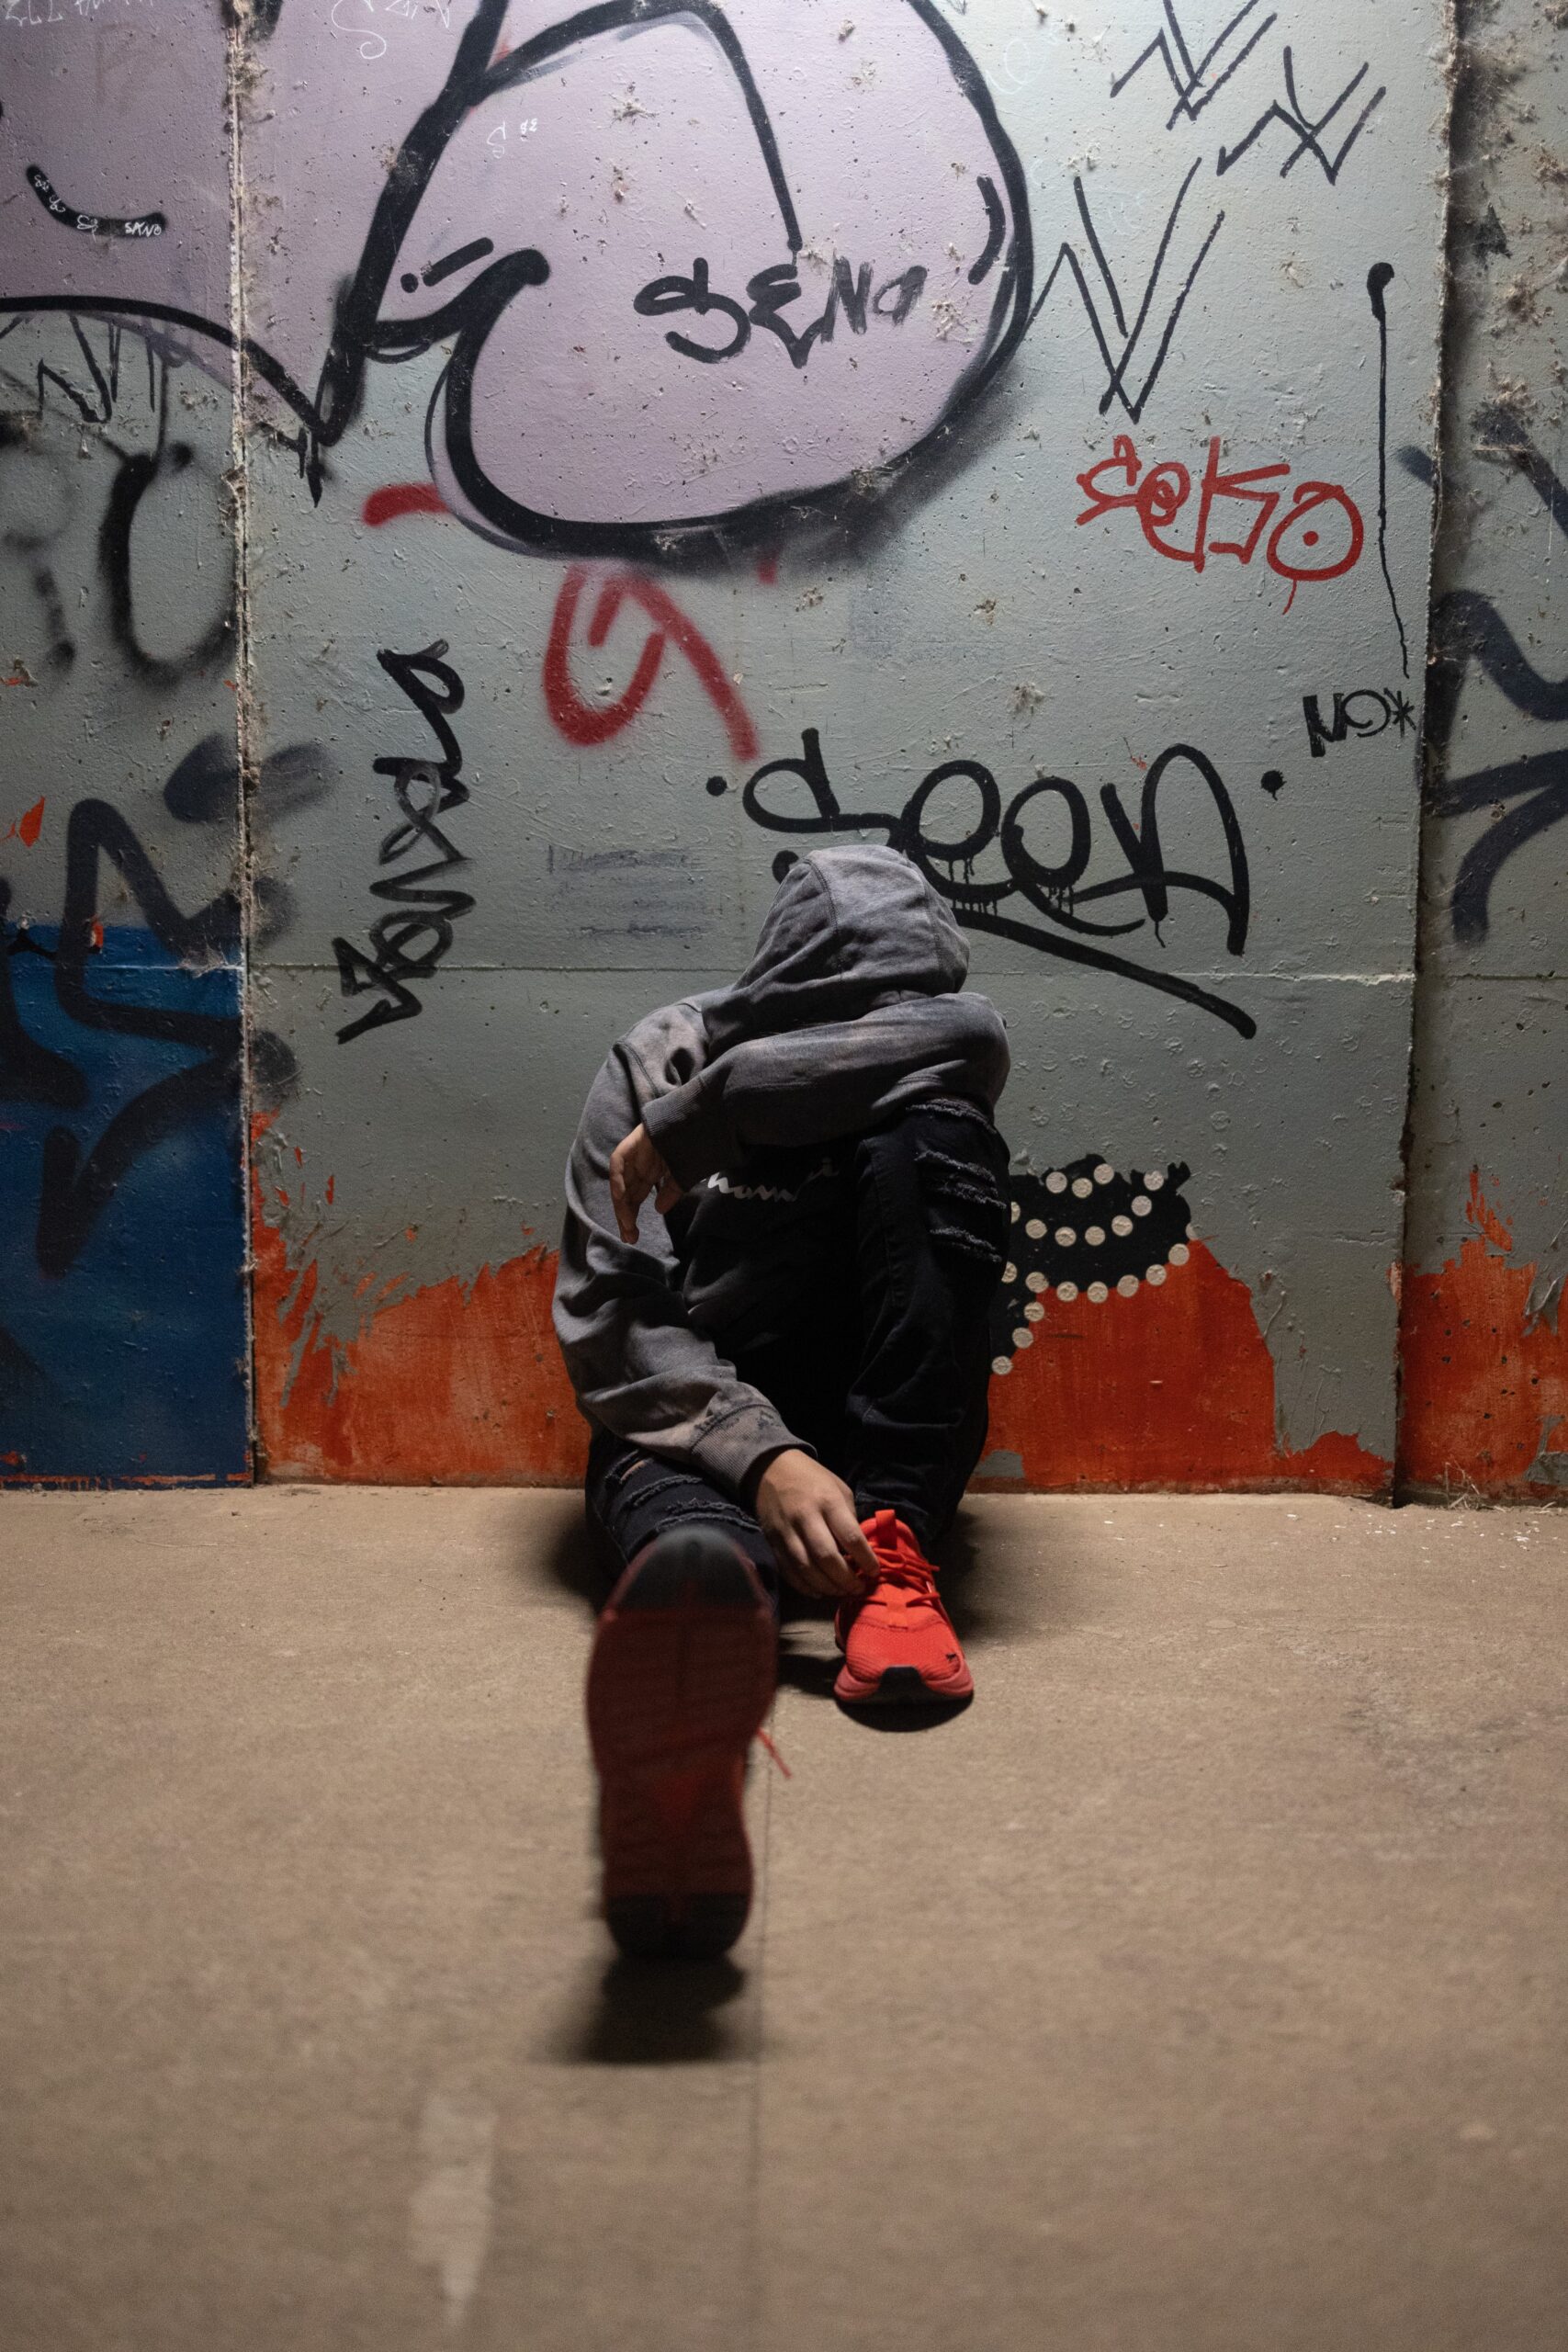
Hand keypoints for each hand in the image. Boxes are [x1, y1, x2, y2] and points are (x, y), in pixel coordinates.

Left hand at [609, 1123, 684, 1242]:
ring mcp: (635, 1154)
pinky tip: (620, 1196)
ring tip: (626, 1223)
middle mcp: (639, 1165)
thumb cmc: (694, 1146)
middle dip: (625, 1216)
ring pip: (620, 1182)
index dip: (632, 1217)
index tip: (633, 1237)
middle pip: (626, 1194)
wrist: (700, 1120)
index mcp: (650, 1173)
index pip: (635, 1198)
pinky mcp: (633, 1143)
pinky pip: (619, 1163)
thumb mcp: (682, 1175)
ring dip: (621, 1203)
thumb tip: (659, 1210)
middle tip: (628, 1237)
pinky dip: (618, 1179)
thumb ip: (670, 1191)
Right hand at [752, 1450, 877, 1599]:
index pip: (850, 1536)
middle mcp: (806, 1517)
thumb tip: (858, 1550)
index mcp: (828, 1501)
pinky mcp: (772, 1542)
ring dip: (827, 1586)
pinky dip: (804, 1586)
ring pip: (806, 1568)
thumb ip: (848, 1518)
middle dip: (845, 1579)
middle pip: (826, 1557)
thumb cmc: (812, 1478)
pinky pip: (788, 1571)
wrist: (771, 1468)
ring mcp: (786, 1531)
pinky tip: (819, 1591)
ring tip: (841, 1592)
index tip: (874, 1572)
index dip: (865, 1559)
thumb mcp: (839, 1488)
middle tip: (858, 1589)